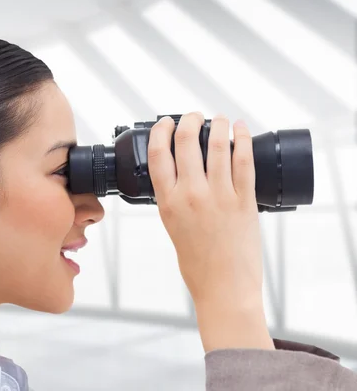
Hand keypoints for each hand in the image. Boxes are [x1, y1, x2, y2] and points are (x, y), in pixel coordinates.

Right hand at [147, 112, 273, 351]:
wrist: (224, 288)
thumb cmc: (197, 265)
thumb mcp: (173, 228)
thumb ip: (174, 200)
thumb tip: (180, 176)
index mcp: (168, 202)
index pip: (158, 154)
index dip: (162, 131)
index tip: (166, 122)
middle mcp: (191, 195)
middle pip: (187, 142)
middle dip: (190, 120)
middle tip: (194, 115)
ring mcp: (219, 196)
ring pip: (217, 146)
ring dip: (218, 125)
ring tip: (219, 118)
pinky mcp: (244, 201)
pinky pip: (244, 162)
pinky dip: (243, 140)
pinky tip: (241, 130)